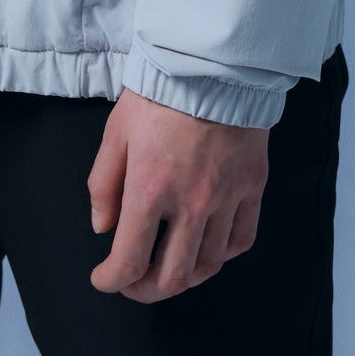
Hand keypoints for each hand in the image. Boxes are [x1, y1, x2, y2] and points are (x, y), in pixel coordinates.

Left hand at [87, 88, 267, 301]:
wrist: (212, 64)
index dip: (111, 280)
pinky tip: (205, 250)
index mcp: (150, 189)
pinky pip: (240, 240)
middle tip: (133, 285)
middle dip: (146, 291)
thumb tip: (102, 227)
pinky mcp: (252, 187)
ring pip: (208, 265)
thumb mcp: (116, 133)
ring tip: (167, 271)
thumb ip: (103, 185)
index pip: (129, 259)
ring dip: (183, 279)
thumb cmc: (159, 94)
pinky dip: (221, 256)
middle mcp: (191, 203)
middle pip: (173, 277)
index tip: (103, 279)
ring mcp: (226, 198)